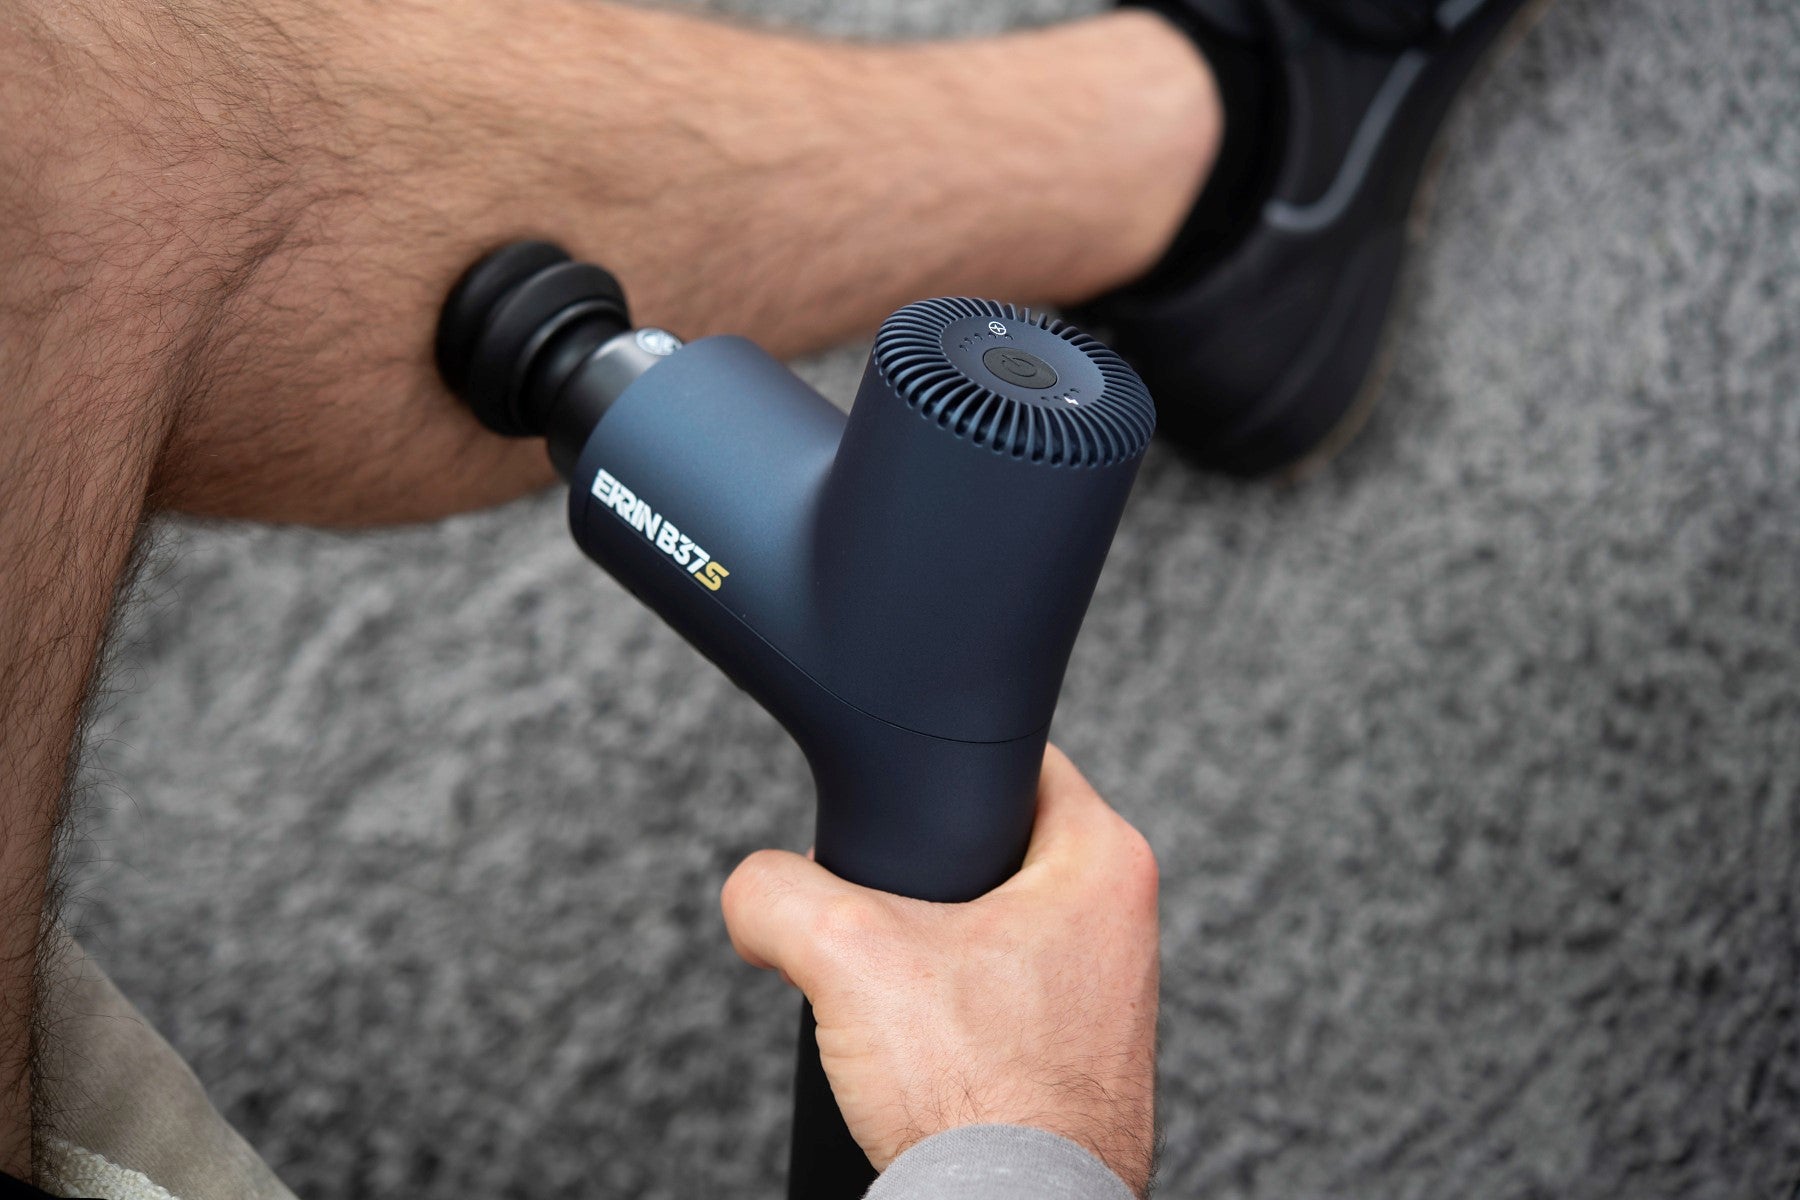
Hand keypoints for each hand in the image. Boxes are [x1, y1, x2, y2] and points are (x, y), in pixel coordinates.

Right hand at [721, 745, 1158, 1193]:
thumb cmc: (978, 1095)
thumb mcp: (843, 955)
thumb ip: (776, 891)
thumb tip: (755, 893)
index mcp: (1104, 859)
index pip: (1015, 758)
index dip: (939, 772)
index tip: (895, 803)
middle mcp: (1125, 919)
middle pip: (995, 845)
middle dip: (926, 872)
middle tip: (880, 902)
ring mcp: (1108, 992)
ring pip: (993, 926)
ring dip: (935, 948)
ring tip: (896, 981)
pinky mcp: (1081, 1054)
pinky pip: (1003, 996)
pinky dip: (955, 1010)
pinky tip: (919, 1041)